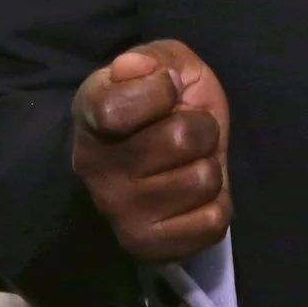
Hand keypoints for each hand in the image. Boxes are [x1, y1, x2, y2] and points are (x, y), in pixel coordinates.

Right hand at [71, 39, 230, 262]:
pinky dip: (217, 204)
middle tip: (186, 131)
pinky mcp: (149, 247)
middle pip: (182, 139)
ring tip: (188, 163)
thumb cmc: (162, 106)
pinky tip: (192, 196)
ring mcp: (119, 213)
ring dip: (210, 166)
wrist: (160, 160)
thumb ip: (153, 59)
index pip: (118, 107)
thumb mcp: (165, 66)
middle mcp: (95, 168)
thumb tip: (131, 68)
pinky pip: (213, 222)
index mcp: (90, 113)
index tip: (166, 88)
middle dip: (201, 128)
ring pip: (203, 180)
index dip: (159, 91)